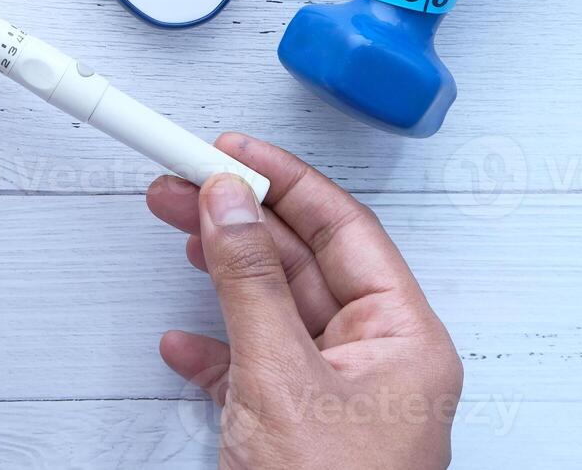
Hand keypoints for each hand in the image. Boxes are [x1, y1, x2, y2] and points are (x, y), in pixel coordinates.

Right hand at [147, 134, 462, 469]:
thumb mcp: (282, 378)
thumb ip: (251, 283)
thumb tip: (231, 205)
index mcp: (404, 340)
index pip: (344, 229)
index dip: (285, 180)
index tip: (233, 150)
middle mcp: (377, 362)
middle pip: (304, 262)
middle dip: (241, 220)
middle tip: (187, 181)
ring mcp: (337, 398)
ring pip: (275, 310)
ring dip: (221, 275)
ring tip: (178, 230)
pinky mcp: (298, 431)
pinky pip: (255, 366)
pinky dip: (213, 350)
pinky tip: (182, 342)